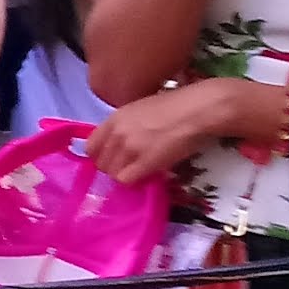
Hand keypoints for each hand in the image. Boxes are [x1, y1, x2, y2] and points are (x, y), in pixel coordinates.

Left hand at [85, 75, 272, 184]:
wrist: (198, 109)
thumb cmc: (177, 107)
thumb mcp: (141, 110)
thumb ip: (126, 126)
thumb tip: (120, 144)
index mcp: (114, 118)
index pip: (90, 146)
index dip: (100, 156)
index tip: (112, 160)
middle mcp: (117, 133)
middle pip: (101, 163)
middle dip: (114, 168)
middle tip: (130, 168)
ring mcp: (129, 147)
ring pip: (112, 174)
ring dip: (125, 175)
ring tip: (141, 171)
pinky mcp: (145, 161)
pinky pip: (127, 180)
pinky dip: (135, 182)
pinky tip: (148, 175)